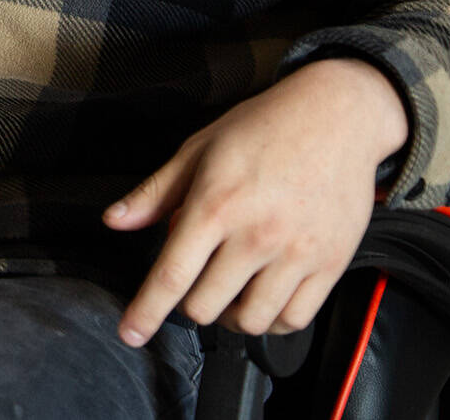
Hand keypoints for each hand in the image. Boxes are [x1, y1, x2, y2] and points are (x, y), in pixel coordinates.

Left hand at [104, 57, 407, 346]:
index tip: (131, 333)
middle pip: (206, 306)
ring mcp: (297, 253)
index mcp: (216, 205)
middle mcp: (257, 235)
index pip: (172, 275)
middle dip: (188, 303)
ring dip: (229, 317)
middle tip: (193, 281)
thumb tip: (114, 221)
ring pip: (251, 321)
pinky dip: (272, 319)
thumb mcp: (197, 150)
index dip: (146, 311)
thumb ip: (155, 193)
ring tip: (227, 291)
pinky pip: (295, 318)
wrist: (335, 117)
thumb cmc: (262, 129)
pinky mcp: (331, 264)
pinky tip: (262, 297)